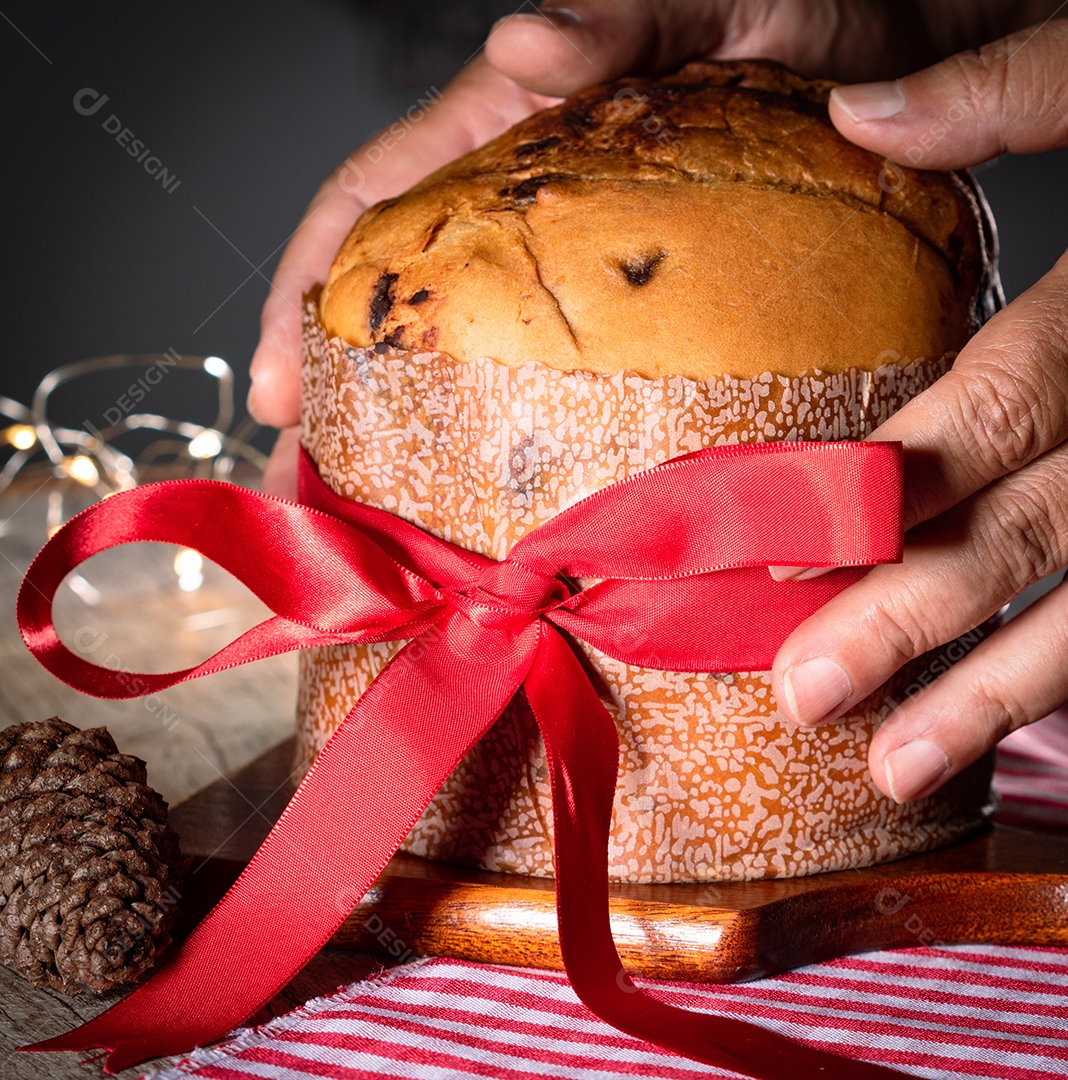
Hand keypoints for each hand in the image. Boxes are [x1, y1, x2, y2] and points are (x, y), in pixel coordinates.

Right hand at [251, 0, 1013, 495]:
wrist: (904, 54)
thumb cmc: (817, 16)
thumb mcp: (721, 2)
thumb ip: (624, 20)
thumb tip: (525, 45)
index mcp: (513, 128)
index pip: (373, 206)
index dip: (307, 298)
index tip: (276, 390)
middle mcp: (529, 204)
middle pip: (398, 302)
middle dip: (339, 399)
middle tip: (307, 491)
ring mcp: (581, 266)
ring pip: (468, 352)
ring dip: (409, 434)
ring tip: (375, 518)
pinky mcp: (641, 310)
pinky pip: (562, 376)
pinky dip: (517, 434)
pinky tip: (501, 492)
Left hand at [771, 18, 1067, 802]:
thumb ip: (1022, 90)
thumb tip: (861, 110)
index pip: (999, 404)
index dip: (885, 490)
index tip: (778, 562)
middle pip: (1040, 524)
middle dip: (918, 618)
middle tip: (808, 692)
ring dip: (1001, 690)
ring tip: (895, 763)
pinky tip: (1010, 720)